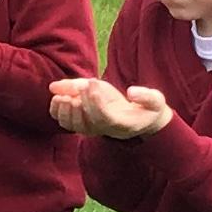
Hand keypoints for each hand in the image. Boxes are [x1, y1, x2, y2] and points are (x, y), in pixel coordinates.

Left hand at [48, 78, 172, 138]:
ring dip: (65, 110)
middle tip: (79, 85)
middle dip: (81, 103)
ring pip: (74, 126)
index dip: (96, 101)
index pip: (106, 117)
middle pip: (88, 122)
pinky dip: (58, 111)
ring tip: (63, 95)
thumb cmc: (147, 108)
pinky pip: (67, 123)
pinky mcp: (85, 124)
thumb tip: (131, 93)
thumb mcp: (154, 101)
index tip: (92, 82)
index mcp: (123, 124)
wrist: (141, 121)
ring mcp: (94, 128)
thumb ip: (146, 96)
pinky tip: (57, 96)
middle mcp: (105, 129)